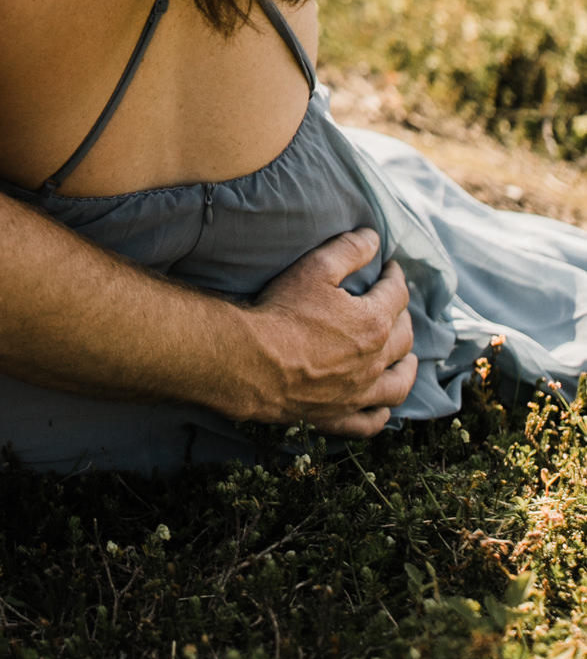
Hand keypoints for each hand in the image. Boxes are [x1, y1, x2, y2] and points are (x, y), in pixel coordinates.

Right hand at [238, 229, 416, 433]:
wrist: (253, 361)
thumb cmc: (283, 312)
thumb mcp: (315, 268)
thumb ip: (349, 250)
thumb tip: (373, 237)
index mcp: (373, 323)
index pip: (396, 294)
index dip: (395, 276)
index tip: (391, 267)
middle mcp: (374, 361)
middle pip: (403, 337)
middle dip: (403, 316)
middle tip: (394, 305)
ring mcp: (359, 393)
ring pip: (398, 384)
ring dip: (406, 368)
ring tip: (406, 358)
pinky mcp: (339, 416)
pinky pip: (370, 421)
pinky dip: (381, 414)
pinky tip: (382, 407)